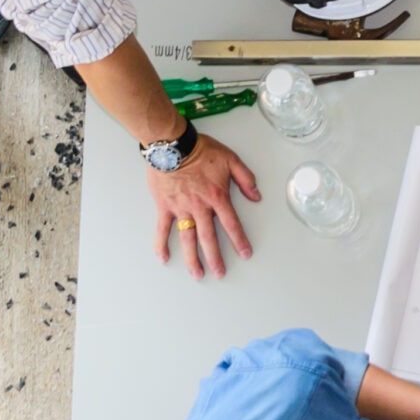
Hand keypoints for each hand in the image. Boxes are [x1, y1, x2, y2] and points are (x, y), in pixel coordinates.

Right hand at [150, 135, 259, 279]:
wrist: (173, 145)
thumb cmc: (201, 150)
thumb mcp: (231, 160)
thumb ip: (246, 179)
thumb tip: (257, 196)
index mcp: (217, 197)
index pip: (231, 224)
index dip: (239, 240)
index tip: (245, 254)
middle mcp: (200, 207)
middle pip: (209, 238)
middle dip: (216, 258)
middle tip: (220, 273)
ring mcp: (181, 209)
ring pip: (188, 238)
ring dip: (193, 258)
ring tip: (197, 274)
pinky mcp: (164, 207)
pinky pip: (163, 228)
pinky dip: (161, 243)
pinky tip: (164, 258)